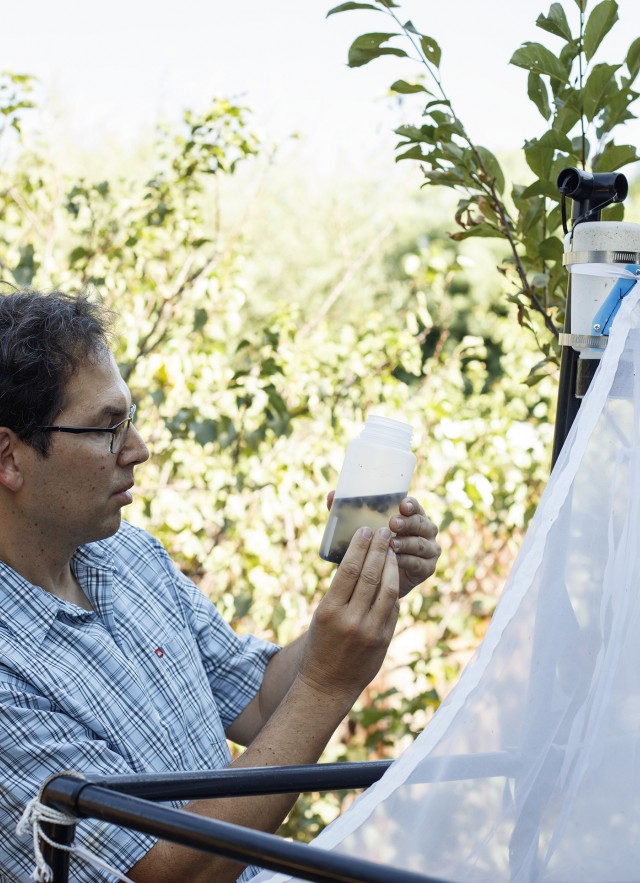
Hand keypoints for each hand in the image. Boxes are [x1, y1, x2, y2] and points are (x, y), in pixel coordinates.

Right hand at [298, 526, 398, 705]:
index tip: (365, 530)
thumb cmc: (321, 644)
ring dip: (391, 566)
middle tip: (382, 531)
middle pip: (370, 575)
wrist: (328, 684)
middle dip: (378, 550)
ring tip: (391, 550)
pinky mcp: (384, 639)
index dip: (360, 546)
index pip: (348, 570)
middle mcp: (351, 620)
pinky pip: (392, 608)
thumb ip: (341, 592)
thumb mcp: (322, 615)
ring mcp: (371, 631)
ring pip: (388, 589)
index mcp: (330, 610)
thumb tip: (361, 561)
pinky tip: (392, 576)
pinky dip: (392, 589)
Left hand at [326, 492, 440, 597]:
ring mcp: (429, 549)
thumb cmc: (370, 549)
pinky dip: (408, 561)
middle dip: (408, 522)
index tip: (401, 505)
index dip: (410, 505)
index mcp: (411, 516)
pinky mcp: (428, 568)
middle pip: (422, 523)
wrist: (377, 583)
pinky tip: (396, 561)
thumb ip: (346, 513)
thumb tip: (331, 495)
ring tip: (392, 544)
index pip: (414, 506)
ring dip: (408, 543)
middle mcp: (424, 530)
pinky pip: (421, 563)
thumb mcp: (358, 531)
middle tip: (393, 523)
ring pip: (422, 543)